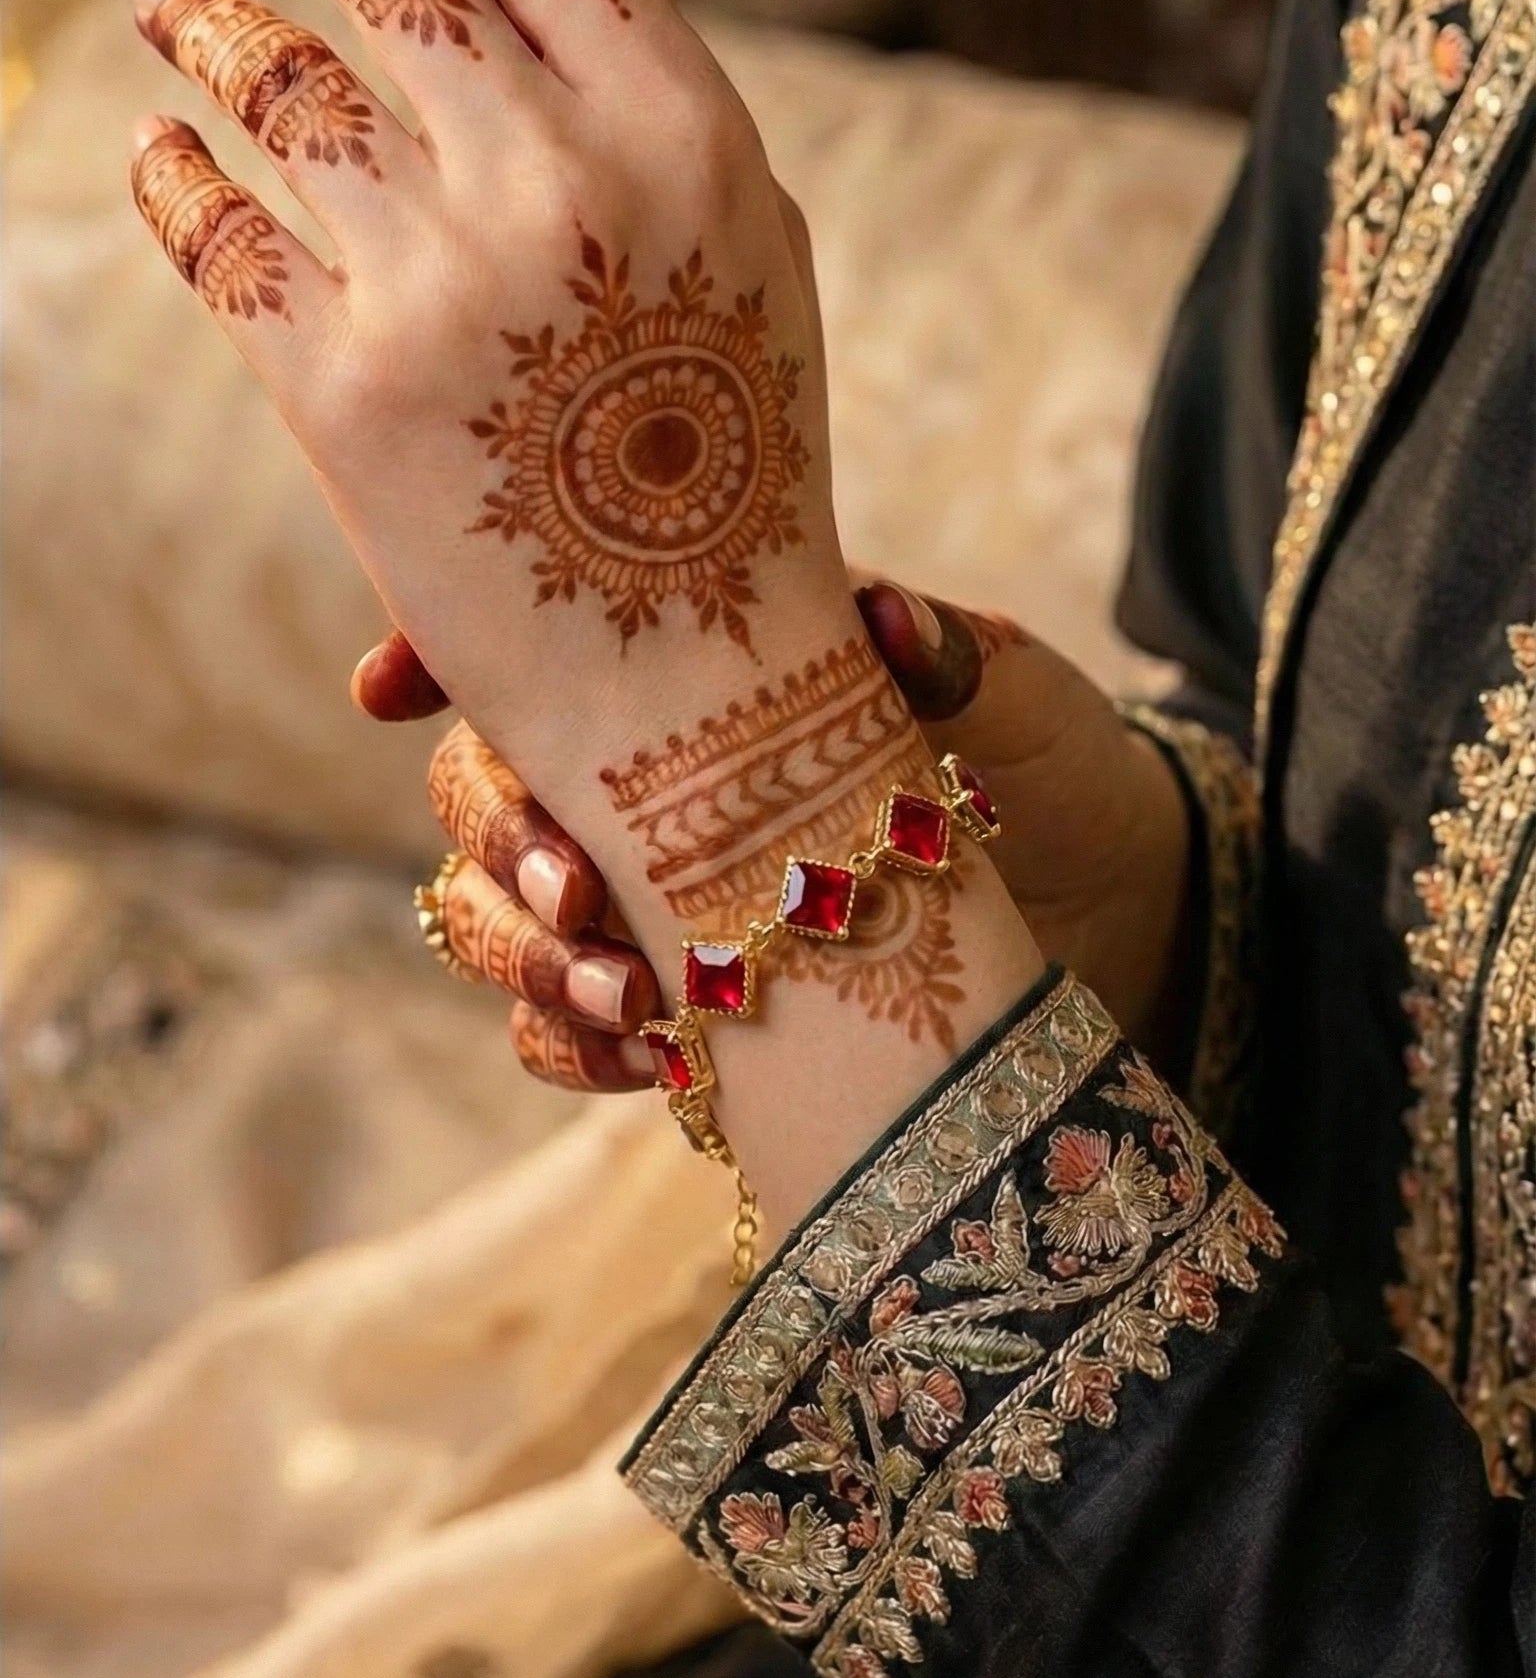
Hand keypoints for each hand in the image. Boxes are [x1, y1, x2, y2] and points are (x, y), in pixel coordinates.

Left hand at [129, 0, 1042, 1234]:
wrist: (703, 678)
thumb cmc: (737, 461)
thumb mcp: (742, 250)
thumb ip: (641, 106)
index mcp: (680, 125)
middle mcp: (559, 176)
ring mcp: (440, 277)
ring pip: (276, 74)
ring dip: (203, 10)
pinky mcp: (336, 383)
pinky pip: (216, 227)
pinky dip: (173, 170)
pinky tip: (159, 143)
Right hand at [369, 580, 1189, 1094]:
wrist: (1121, 912)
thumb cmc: (1056, 767)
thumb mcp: (1021, 694)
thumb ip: (953, 653)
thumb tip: (888, 623)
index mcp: (700, 673)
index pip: (536, 644)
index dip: (436, 655)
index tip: (389, 688)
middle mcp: (644, 785)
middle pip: (478, 793)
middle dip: (499, 838)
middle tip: (581, 888)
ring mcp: (648, 902)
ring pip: (490, 920)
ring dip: (523, 957)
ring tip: (630, 990)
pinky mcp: (681, 1013)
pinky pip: (559, 1036)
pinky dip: (574, 1047)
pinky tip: (649, 1054)